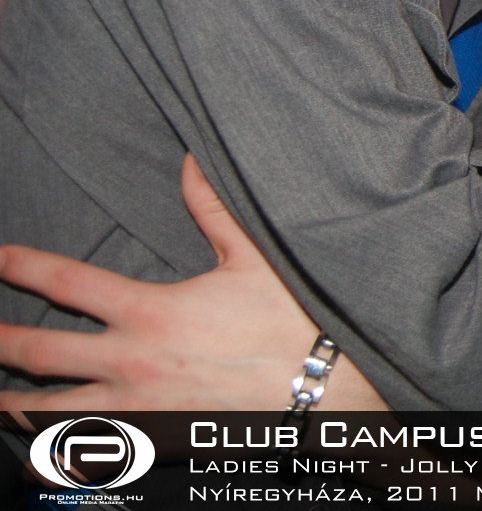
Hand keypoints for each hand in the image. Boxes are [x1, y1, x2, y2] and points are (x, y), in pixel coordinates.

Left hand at [0, 155, 387, 413]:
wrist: (322, 388)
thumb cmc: (291, 321)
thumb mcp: (253, 257)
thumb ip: (213, 208)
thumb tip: (192, 159)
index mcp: (150, 312)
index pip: (66, 283)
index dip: (22, 266)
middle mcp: (130, 363)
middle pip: (37, 352)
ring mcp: (136, 408)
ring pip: (48, 412)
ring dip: (9, 403)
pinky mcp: (150, 440)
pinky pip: (84, 449)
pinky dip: (51, 448)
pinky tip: (36, 445)